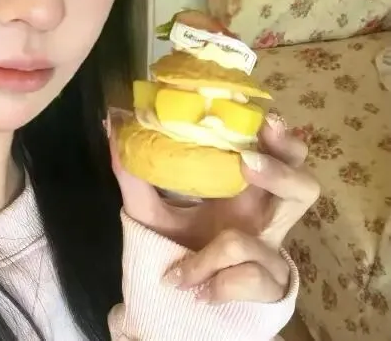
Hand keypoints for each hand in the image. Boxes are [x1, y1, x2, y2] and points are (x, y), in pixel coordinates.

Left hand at [109, 11, 320, 302]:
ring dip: (237, 244)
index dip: (279, 136)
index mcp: (243, 190)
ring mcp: (269, 258)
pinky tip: (198, 288)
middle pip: (305, 189)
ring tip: (220, 239)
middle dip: (284, 171)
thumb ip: (132, 169)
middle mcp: (263, 219)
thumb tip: (112, 122)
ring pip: (278, 243)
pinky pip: (252, 281)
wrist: (170, 299)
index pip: (275, 154)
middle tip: (248, 160)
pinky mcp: (266, 292)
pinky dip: (219, 281)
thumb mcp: (148, 205)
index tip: (263, 117)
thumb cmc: (172, 244)